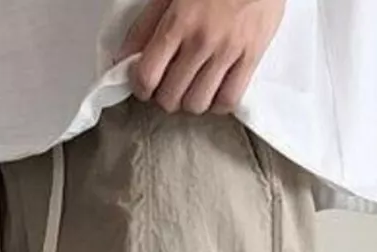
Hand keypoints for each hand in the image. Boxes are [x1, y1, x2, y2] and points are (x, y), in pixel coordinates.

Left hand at [118, 0, 286, 114]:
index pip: (147, 76)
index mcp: (178, 21)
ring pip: (198, 103)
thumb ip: (146, 25)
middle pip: (171, 96)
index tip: (143, 85)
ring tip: (192, 88)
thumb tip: (124, 57)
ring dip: (190, 102)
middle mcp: (201, 40)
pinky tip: (214, 92)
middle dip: (164, 96)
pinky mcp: (251, 57)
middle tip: (169, 85)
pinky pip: (229, 100)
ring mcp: (228, 51)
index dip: (140, 88)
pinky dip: (217, 104)